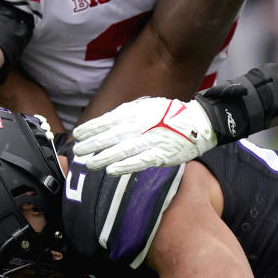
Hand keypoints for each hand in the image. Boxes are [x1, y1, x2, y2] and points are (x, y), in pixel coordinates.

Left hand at [72, 97, 215, 174]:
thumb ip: (127, 114)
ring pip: (123, 149)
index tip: (78, 135)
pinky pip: (140, 161)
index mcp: (137, 112)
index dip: (92, 128)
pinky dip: (125, 166)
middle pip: (112, 135)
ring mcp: (152, 139)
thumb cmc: (169, 116)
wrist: (199, 122)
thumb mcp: (147, 106)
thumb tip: (105, 122)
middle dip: (93, 144)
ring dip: (105, 157)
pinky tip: (112, 171)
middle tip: (78, 152)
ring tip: (89, 163)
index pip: (109, 120)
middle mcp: (142, 124)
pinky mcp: (162, 154)